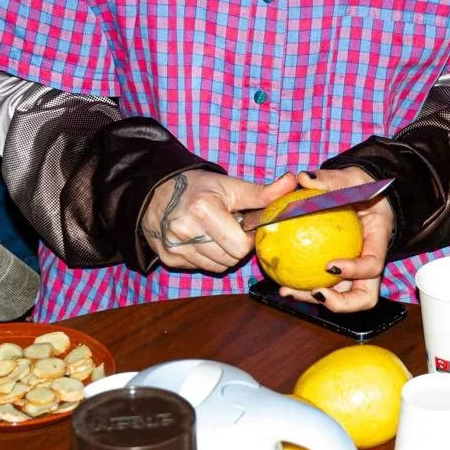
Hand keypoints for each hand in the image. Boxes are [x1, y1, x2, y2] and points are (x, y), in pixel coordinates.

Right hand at [143, 170, 297, 271]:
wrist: (155, 193)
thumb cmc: (197, 187)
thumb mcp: (228, 185)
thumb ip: (262, 191)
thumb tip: (293, 182)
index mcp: (203, 210)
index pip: (240, 246)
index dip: (248, 238)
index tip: (244, 225)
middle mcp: (185, 230)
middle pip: (230, 259)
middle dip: (236, 247)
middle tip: (229, 228)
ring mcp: (175, 247)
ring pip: (217, 267)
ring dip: (222, 254)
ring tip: (214, 232)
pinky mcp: (168, 258)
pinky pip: (200, 267)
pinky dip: (205, 257)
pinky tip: (200, 239)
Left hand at [278, 168, 393, 312]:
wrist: (361, 195)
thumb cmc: (360, 186)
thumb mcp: (351, 178)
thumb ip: (330, 180)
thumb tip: (305, 178)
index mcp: (378, 240)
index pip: (374, 264)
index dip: (356, 271)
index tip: (330, 266)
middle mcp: (368, 261)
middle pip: (363, 296)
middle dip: (340, 302)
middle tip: (315, 292)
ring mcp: (353, 271)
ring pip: (340, 296)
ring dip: (315, 299)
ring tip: (287, 291)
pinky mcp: (337, 271)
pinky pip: (323, 284)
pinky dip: (303, 286)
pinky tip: (281, 281)